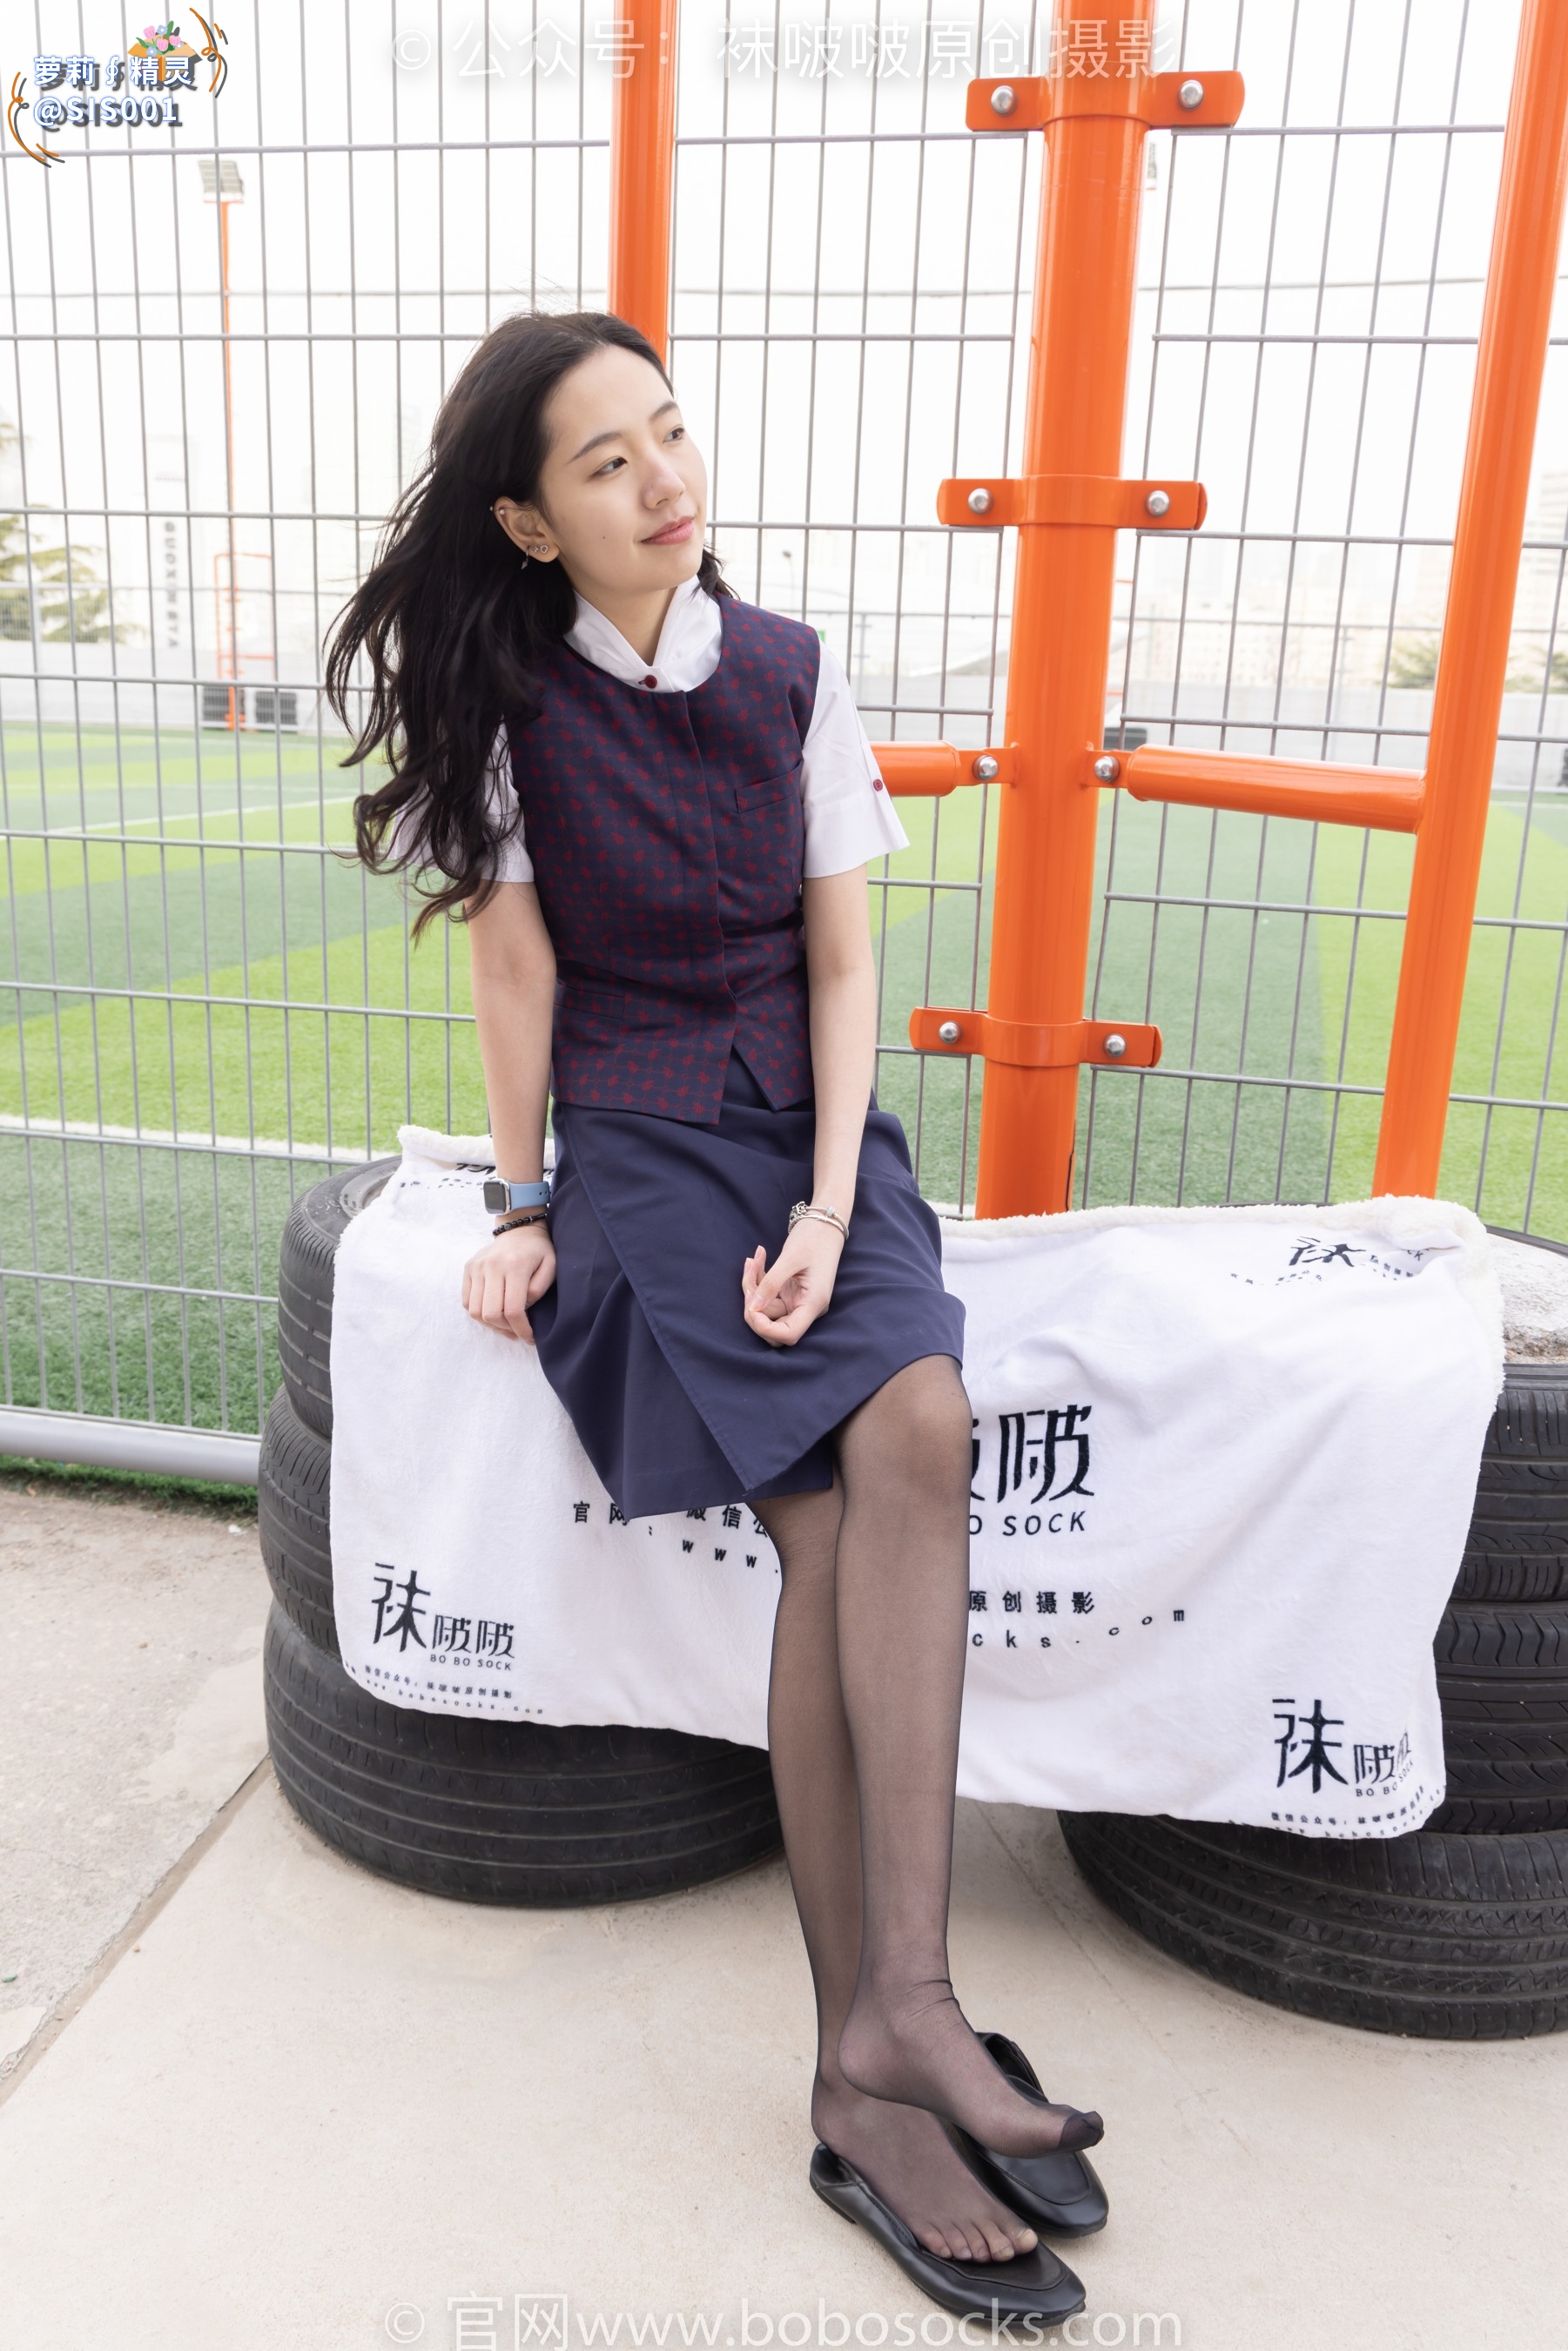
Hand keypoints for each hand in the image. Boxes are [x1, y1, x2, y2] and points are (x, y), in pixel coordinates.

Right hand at [461, 1223, 556, 1344]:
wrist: (520, 1230)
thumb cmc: (539, 1251)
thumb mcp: (551, 1266)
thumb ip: (539, 1289)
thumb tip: (523, 1308)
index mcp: (515, 1265)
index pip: (513, 1309)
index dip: (521, 1329)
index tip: (530, 1337)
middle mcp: (491, 1266)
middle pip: (491, 1314)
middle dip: (506, 1329)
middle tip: (518, 1332)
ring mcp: (477, 1267)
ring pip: (475, 1311)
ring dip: (491, 1325)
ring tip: (506, 1326)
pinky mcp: (468, 1269)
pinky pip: (467, 1302)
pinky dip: (479, 1313)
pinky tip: (494, 1313)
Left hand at [741, 1218, 844, 1347]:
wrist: (824, 1222)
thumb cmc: (814, 1238)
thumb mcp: (791, 1258)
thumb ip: (771, 1283)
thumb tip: (753, 1308)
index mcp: (813, 1303)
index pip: (789, 1334)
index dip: (766, 1328)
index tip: (752, 1308)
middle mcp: (805, 1307)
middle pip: (773, 1328)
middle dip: (754, 1309)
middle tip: (748, 1279)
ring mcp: (796, 1300)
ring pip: (765, 1310)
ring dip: (752, 1288)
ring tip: (752, 1260)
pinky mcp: (788, 1292)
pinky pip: (766, 1296)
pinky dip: (757, 1280)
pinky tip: (757, 1258)